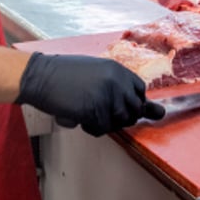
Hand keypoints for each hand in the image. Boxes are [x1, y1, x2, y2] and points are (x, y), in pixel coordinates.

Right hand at [15, 53, 164, 135]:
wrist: (40, 75)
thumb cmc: (65, 74)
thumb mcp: (97, 72)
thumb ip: (121, 89)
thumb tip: (158, 113)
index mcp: (118, 70)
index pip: (139, 91)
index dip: (129, 102)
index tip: (116, 105)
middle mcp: (117, 82)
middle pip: (133, 111)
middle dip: (118, 116)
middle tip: (96, 110)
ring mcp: (107, 96)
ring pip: (118, 122)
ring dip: (103, 122)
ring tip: (86, 111)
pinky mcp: (94, 110)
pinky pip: (101, 129)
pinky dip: (90, 127)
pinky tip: (78, 116)